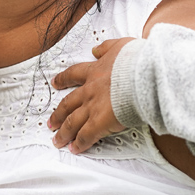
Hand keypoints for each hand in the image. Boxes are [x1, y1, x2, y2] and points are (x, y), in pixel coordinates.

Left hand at [48, 37, 132, 152]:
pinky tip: (75, 149)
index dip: (63, 79)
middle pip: (68, 103)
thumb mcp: (120, 46)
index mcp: (95, 71)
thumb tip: (96, 49)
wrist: (143, 75)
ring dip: (64, 132)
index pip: (74, 75)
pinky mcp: (99, 122)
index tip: (55, 83)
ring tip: (57, 140)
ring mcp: (92, 107)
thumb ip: (106, 47)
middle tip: (51, 122)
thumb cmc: (136, 61)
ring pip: (72, 122)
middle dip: (58, 114)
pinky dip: (79, 144)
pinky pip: (85, 136)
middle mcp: (89, 90)